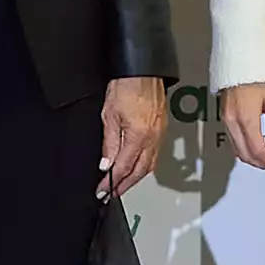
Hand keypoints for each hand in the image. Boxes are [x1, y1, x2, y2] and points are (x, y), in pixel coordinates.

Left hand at [99, 76, 166, 196]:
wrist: (142, 70)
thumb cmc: (126, 86)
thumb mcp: (109, 116)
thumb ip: (109, 143)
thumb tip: (106, 164)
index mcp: (138, 136)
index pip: (123, 168)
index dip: (112, 182)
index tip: (103, 191)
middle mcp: (152, 139)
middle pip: (139, 172)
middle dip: (125, 185)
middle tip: (111, 193)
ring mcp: (159, 135)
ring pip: (149, 165)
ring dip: (136, 178)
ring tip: (123, 184)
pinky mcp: (162, 129)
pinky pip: (155, 155)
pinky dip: (145, 165)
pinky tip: (137, 166)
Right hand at [220, 81, 264, 171]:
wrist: (239, 62)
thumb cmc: (256, 76)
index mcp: (246, 119)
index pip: (258, 150)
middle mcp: (233, 122)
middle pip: (246, 154)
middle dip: (262, 163)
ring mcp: (226, 121)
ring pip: (238, 150)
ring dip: (253, 158)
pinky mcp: (225, 118)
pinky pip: (233, 141)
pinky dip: (245, 148)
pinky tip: (257, 145)